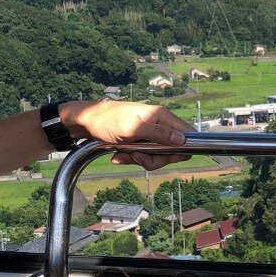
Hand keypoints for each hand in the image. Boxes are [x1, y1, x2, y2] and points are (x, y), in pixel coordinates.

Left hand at [59, 101, 193, 170]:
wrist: (86, 122)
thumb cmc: (108, 121)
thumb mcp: (133, 129)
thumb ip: (159, 134)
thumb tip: (182, 140)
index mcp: (162, 117)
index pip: (188, 135)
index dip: (181, 150)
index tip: (164, 156)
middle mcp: (159, 124)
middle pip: (172, 151)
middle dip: (154, 159)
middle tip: (137, 156)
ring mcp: (150, 133)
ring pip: (157, 155)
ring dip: (140, 160)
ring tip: (122, 155)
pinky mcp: (141, 140)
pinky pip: (144, 155)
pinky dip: (132, 158)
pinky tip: (118, 155)